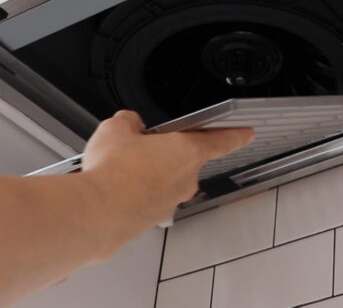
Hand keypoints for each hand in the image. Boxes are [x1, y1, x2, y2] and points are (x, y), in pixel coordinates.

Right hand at [80, 111, 253, 239]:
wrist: (95, 213)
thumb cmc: (113, 172)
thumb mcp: (117, 128)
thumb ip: (130, 122)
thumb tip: (129, 124)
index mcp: (188, 152)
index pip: (222, 140)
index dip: (236, 134)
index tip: (247, 133)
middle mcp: (185, 180)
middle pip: (183, 160)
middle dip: (163, 153)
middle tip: (137, 148)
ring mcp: (169, 203)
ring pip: (163, 182)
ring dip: (146, 175)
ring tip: (116, 169)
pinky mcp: (150, 220)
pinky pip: (146, 200)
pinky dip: (133, 194)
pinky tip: (112, 188)